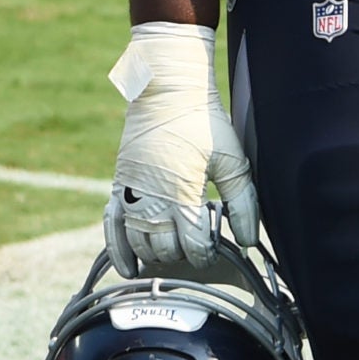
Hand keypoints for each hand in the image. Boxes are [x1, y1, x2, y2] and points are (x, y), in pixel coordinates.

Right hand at [104, 22, 258, 275]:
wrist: (166, 90)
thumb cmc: (203, 123)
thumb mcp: (232, 160)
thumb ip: (242, 202)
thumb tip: (247, 241)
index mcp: (182, 195)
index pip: (192, 247)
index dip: (206, 253)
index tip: (215, 245)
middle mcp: (152, 200)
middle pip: (165, 251)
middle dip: (184, 255)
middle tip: (196, 244)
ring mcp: (132, 194)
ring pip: (140, 244)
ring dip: (157, 255)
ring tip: (172, 253)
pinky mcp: (119, 186)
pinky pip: (111, 227)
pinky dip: (118, 251)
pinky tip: (128, 269)